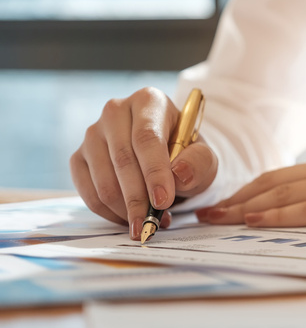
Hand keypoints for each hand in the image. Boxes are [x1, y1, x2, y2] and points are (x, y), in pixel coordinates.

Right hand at [70, 87, 217, 239]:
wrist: (168, 158)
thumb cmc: (186, 156)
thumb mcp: (204, 158)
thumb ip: (199, 163)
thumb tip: (179, 174)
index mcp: (149, 102)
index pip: (147, 138)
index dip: (155, 172)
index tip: (163, 202)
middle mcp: (115, 111)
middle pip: (122, 160)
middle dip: (138, 199)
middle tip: (152, 226)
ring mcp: (93, 134)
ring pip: (103, 181)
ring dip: (126, 210)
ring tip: (150, 221)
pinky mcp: (80, 158)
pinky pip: (89, 193)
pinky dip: (110, 214)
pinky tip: (130, 218)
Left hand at [195, 151, 305, 226]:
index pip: (283, 176)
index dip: (250, 190)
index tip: (226, 203)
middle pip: (273, 181)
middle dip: (236, 197)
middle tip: (206, 213)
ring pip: (283, 192)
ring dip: (245, 206)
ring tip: (215, 219)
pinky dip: (277, 213)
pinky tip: (254, 220)